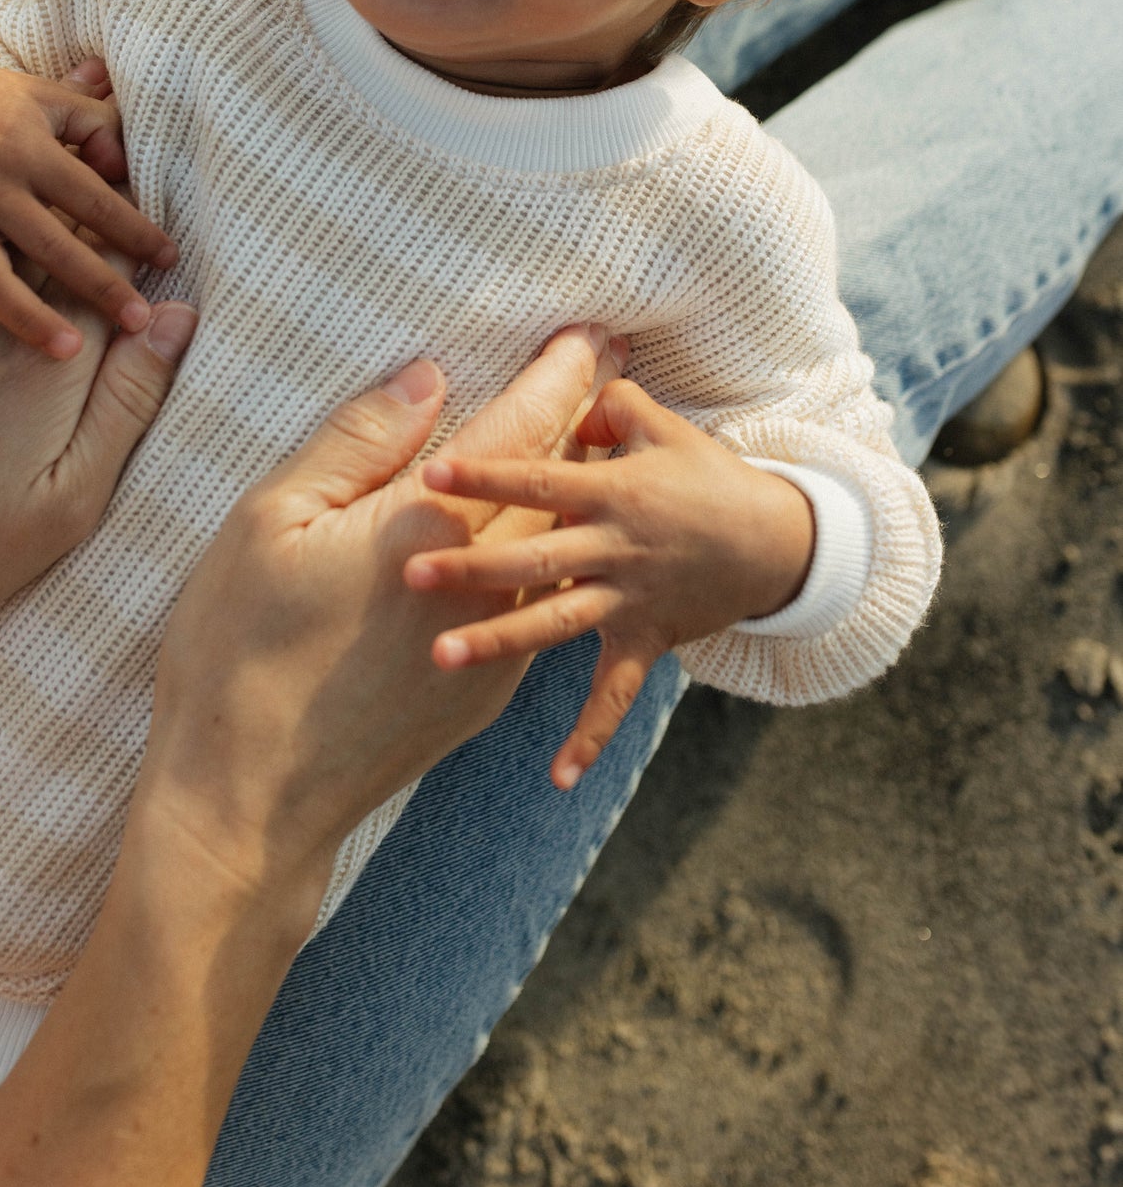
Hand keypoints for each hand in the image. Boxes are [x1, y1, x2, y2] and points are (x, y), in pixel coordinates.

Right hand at [0, 48, 177, 369]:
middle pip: (50, 244)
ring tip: (68, 352)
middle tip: (138, 321)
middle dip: (97, 284)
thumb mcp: (46, 96)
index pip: (93, 198)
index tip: (169, 260)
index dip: (134, 229)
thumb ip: (96, 124)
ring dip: (27, 317)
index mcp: (28, 151)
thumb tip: (127, 165)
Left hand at [0, 52, 197, 686]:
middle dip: (90, 163)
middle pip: (50, 212)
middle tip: (118, 114)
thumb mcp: (67, 501)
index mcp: (46, 354)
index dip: (138, 218)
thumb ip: (126, 404)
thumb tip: (176, 320)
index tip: (170, 184)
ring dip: (6, 138)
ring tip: (42, 85)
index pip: (106, 261)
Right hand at [133, 323, 625, 934]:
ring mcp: (494, 647)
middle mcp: (484, 585)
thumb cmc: (238, 652)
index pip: (517, 431)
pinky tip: (542, 539)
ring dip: (575, 490)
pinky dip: (548, 554)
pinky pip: (533, 604)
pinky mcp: (487, 696)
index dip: (559, 376)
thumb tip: (426, 377)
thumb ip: (357, 442)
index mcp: (429, 529)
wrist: (250, 803)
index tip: (591, 335)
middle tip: (617, 371)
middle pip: (555, 485)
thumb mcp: (269, 521)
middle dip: (586, 421)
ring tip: (595, 444)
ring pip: (553, 546)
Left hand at [404, 378, 815, 790]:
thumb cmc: (707, 476)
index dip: (488, 476)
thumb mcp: (663, 426)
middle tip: (409, 573)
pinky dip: (590, 737)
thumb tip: (566, 411)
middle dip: (471, 567)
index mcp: (614, 494)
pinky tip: (558, 778)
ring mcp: (628, 601)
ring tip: (440, 655)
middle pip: (533, 560)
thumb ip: (609, 409)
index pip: (539, 482)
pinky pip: (614, 696)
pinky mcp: (644, 642)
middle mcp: (615, 550)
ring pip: (556, 625)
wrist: (777, 542)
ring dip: (499, 641)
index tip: (431, 475)